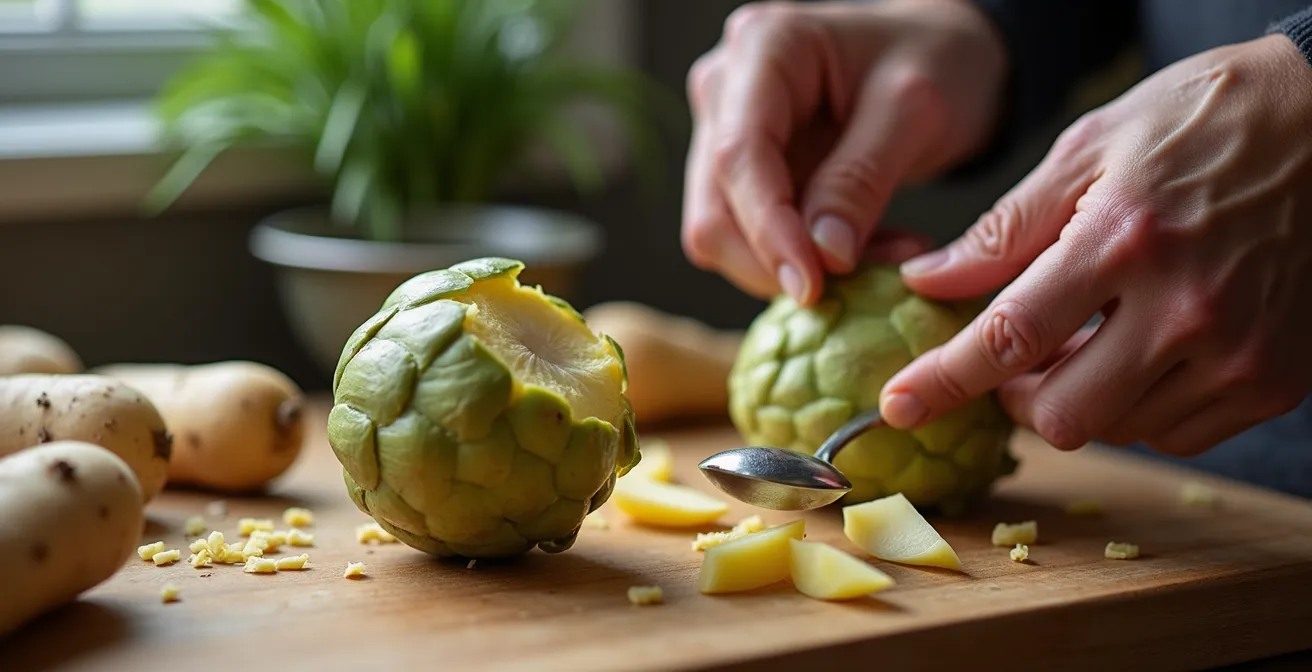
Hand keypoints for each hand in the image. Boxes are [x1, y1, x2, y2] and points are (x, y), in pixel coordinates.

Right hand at [681, 0, 1006, 304]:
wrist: (941, 56)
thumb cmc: (934, 59)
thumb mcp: (915, 110)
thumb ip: (862, 179)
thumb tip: (823, 255)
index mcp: (762, 48)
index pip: (740, 155)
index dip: (768, 229)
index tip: (810, 286)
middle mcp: (726, 90)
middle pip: (715, 207)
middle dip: (777, 261)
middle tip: (862, 280)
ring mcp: (726, 135)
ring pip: (724, 235)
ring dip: (795, 268)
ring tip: (881, 261)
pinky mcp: (745, 178)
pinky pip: (754, 241)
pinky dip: (807, 261)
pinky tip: (867, 251)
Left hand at [879, 34, 1311, 456]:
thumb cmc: (1202, 121)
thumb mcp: (1091, 149)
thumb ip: (1005, 228)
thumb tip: (927, 281)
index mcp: (1126, 240)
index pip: (1011, 336)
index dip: (944, 381)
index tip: (897, 407)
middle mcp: (1187, 309)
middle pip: (1064, 415)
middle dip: (1021, 397)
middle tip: (1022, 353)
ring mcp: (1240, 353)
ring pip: (1119, 431)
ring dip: (1083, 396)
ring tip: (1094, 332)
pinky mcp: (1278, 379)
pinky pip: (1177, 432)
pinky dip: (1140, 404)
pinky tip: (1143, 348)